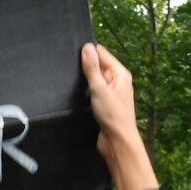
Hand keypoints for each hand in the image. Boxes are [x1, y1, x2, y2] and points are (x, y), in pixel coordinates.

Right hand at [80, 43, 157, 189]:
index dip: (88, 53)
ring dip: (85, 81)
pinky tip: (78, 94)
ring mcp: (112, 93)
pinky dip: (86, 91)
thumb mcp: (99, 88)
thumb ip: (92, 68)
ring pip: (95, 79)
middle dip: (85, 67)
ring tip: (73, 82)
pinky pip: (94, 91)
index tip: (73, 55)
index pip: (102, 54)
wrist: (117, 142)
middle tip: (70, 70)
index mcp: (120, 74)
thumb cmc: (113, 116)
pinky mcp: (105, 103)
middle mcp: (118, 81)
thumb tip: (87, 48)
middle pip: (98, 66)